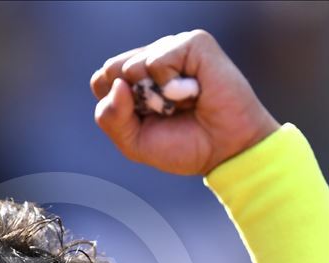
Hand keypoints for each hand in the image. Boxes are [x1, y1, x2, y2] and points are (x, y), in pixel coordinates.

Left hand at [91, 30, 279, 175]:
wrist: (226, 152)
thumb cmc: (184, 146)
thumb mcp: (134, 142)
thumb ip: (110, 117)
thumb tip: (116, 82)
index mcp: (138, 79)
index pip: (101, 80)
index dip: (116, 106)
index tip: (146, 121)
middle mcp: (154, 59)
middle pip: (112, 70)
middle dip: (134, 103)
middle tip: (167, 114)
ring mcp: (174, 48)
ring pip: (132, 65)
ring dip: (156, 97)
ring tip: (184, 103)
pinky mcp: (194, 44)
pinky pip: (157, 59)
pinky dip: (171, 85)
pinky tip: (194, 92)